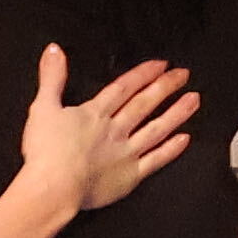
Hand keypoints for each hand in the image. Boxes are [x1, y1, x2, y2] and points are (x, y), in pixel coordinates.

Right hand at [20, 45, 197, 215]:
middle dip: (165, 87)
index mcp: (94, 114)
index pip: (124, 88)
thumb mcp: (42, 107)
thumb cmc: (45, 151)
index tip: (162, 64)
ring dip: (176, 113)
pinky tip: (185, 139)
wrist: (52, 187)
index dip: (144, 74)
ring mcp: (126, 153)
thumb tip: (54, 50)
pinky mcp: (129, 176)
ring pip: (157, 129)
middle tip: (184, 75)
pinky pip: (155, 160)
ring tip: (194, 100)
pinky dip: (171, 149)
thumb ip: (51, 78)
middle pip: (144, 104)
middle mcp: (115, 130)